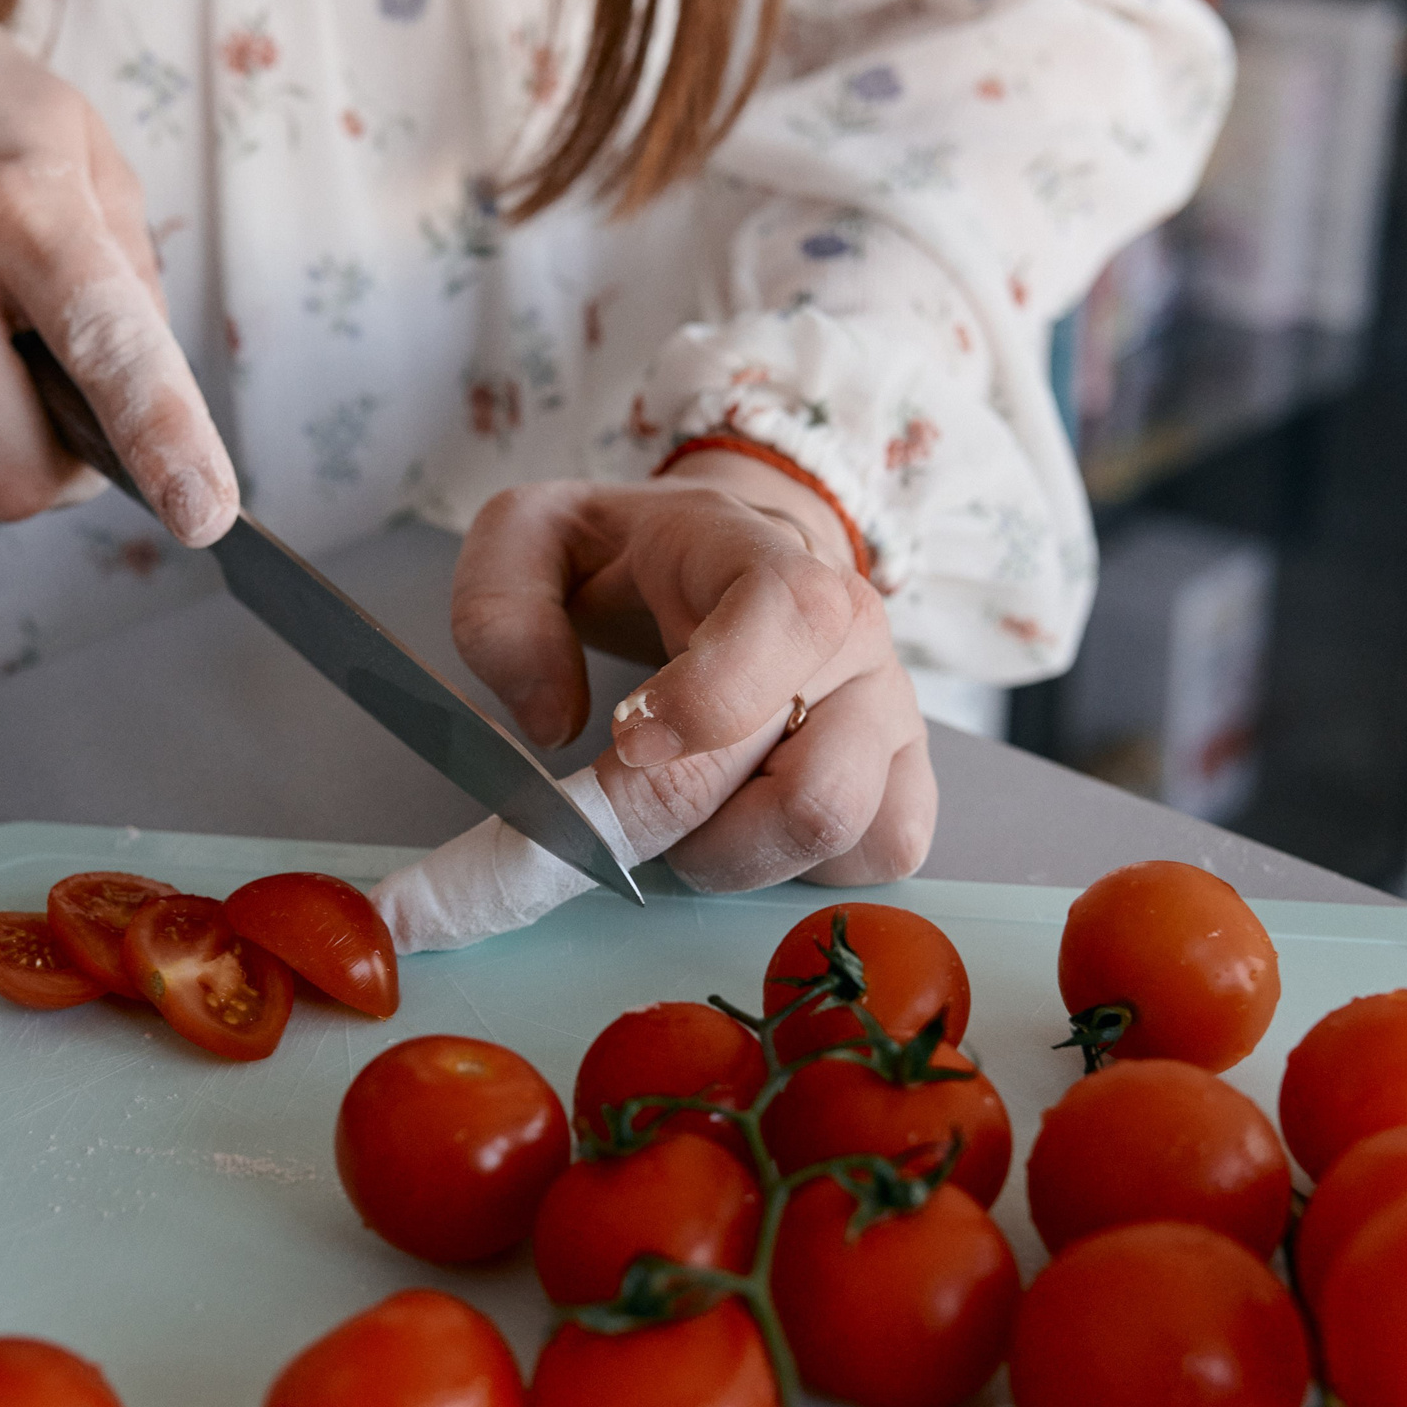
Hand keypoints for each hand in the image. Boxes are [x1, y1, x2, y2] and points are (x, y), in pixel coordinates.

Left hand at [452, 456, 934, 889]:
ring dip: (738, 856)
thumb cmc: (631, 558)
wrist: (732, 556)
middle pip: (810, 786)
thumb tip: (549, 725)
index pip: (787, 621)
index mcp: (768, 557)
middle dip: (684, 827)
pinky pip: (880, 853)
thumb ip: (499, 610)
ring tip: (677, 816)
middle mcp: (856, 634)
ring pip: (844, 831)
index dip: (708, 704)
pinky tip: (739, 827)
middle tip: (612, 810)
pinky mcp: (906, 773)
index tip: (623, 741)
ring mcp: (893, 710)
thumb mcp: (531, 538)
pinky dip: (797, 868)